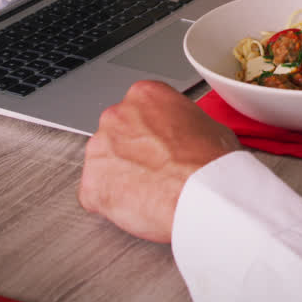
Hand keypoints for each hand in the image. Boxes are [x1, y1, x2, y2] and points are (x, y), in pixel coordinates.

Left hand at [78, 80, 240, 243]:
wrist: (204, 194)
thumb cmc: (211, 163)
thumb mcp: (207, 124)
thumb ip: (181, 123)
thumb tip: (185, 135)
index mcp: (145, 95)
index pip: (138, 110)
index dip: (151, 133)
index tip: (160, 145)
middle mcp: (117, 115)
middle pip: (116, 134)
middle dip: (132, 153)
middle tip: (156, 170)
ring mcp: (100, 148)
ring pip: (103, 163)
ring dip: (120, 176)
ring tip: (149, 191)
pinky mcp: (91, 182)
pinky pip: (94, 193)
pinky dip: (110, 202)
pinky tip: (136, 205)